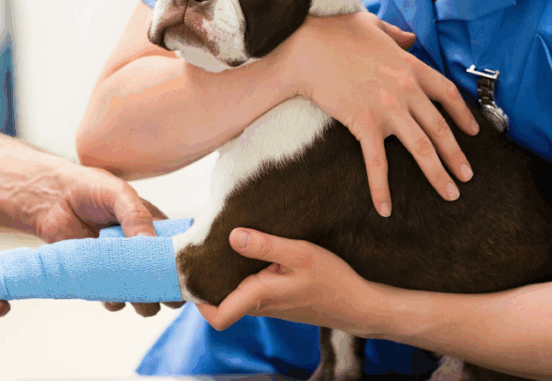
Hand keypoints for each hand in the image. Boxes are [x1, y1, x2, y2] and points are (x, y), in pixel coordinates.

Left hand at [35, 161, 181, 316]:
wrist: (51, 199)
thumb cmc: (89, 188)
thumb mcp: (119, 194)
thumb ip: (137, 216)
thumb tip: (151, 244)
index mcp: (155, 227)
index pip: (178, 251)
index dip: (183, 265)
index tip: (182, 274)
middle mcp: (142, 250)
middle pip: (165, 279)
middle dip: (166, 290)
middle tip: (160, 290)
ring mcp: (122, 266)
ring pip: (144, 296)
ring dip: (144, 302)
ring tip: (136, 295)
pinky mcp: (100, 278)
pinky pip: (115, 300)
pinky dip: (115, 301)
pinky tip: (109, 291)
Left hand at [196, 228, 376, 335]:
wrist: (359, 305)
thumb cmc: (332, 280)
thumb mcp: (300, 254)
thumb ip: (266, 245)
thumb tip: (233, 236)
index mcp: (260, 297)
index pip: (217, 316)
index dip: (198, 300)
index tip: (193, 273)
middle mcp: (260, 305)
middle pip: (221, 301)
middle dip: (209, 279)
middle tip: (204, 249)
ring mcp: (269, 305)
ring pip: (236, 295)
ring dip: (227, 274)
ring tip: (224, 245)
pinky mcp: (279, 300)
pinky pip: (251, 290)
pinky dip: (245, 274)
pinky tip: (252, 252)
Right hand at [282, 12, 477, 215]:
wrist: (306, 49)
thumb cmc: (333, 33)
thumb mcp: (370, 24)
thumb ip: (395, 33)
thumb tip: (410, 38)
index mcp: (409, 66)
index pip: (446, 93)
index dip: (463, 114)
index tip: (473, 132)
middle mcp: (405, 90)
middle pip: (440, 127)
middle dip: (456, 155)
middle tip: (466, 176)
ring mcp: (387, 108)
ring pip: (421, 147)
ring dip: (438, 173)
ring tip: (450, 193)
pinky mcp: (364, 123)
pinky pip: (377, 162)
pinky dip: (382, 188)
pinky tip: (385, 208)